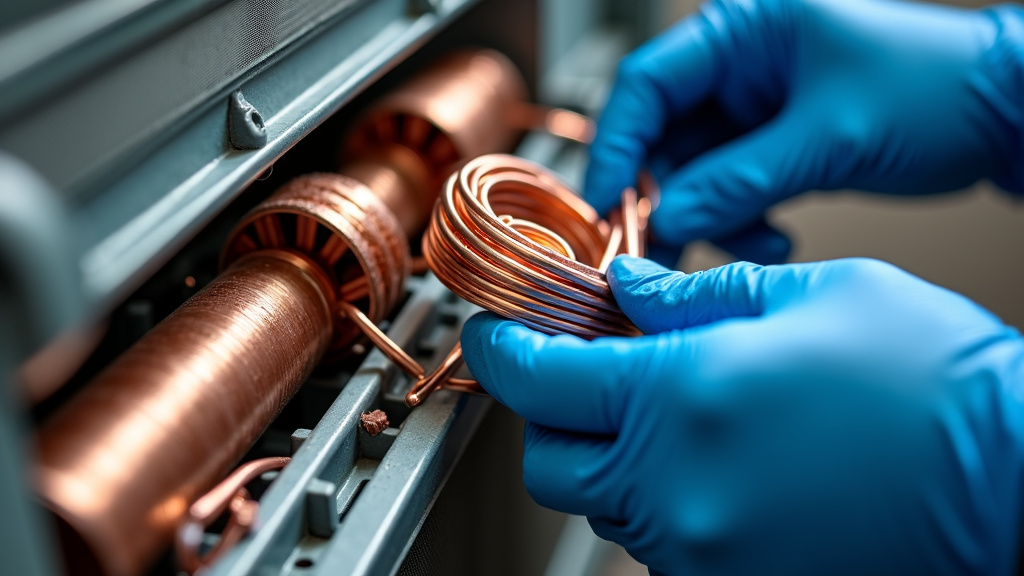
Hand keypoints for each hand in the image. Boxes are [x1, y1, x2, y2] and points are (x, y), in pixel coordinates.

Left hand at [461, 256, 1023, 574]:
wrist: (1012, 477)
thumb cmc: (926, 376)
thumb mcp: (806, 294)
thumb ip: (693, 296)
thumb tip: (625, 289)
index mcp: (680, 394)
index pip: (537, 378)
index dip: (502, 349)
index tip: (495, 333)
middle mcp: (675, 484)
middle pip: (549, 457)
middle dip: (555, 411)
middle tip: (592, 370)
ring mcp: (700, 546)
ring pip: (601, 503)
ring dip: (611, 454)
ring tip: (675, 410)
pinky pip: (657, 542)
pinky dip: (661, 498)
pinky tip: (715, 460)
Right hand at [585, 0, 1023, 264]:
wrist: (1000, 114)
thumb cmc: (934, 87)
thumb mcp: (826, 136)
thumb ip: (738, 180)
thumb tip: (666, 217)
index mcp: (742, 31)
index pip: (647, 85)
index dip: (618, 147)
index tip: (606, 204)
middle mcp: (739, 67)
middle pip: (664, 139)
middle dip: (668, 198)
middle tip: (665, 247)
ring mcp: (754, 110)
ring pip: (695, 175)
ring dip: (713, 219)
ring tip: (755, 243)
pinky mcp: (771, 146)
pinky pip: (729, 191)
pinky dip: (743, 222)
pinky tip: (777, 238)